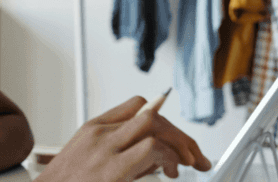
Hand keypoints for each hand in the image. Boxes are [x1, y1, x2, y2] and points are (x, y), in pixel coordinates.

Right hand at [35, 96, 211, 181]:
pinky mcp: (114, 170)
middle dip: (180, 135)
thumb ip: (112, 149)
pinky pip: (153, 149)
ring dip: (180, 144)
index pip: (136, 106)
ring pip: (155, 125)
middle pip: (151, 115)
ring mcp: (106, 150)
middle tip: (194, 155)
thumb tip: (148, 157)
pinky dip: (170, 158)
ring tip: (187, 163)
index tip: (175, 136)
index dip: (162, 118)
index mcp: (93, 128)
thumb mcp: (83, 157)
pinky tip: (172, 171)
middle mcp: (100, 134)